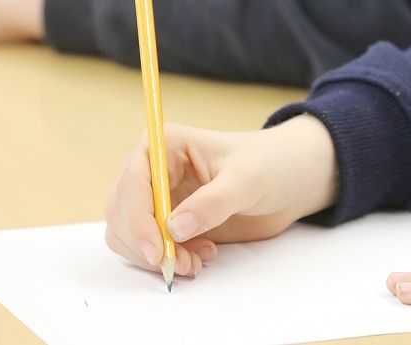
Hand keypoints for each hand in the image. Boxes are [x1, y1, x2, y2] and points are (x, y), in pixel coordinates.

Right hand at [105, 115, 337, 276]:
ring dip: (156, 257)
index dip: (138, 220)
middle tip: (182, 264)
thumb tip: (173, 228)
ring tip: (197, 261)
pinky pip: (149, 248)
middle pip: (122, 213)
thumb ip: (212, 202)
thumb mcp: (246, 180)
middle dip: (147, 244)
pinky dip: (168, 260)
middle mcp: (151, 170)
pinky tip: (201, 256)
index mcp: (163, 145)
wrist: (288, 181)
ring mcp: (157, 197)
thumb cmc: (268, 165)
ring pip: (129, 235)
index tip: (157, 251)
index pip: (133, 183)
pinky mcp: (166, 222)